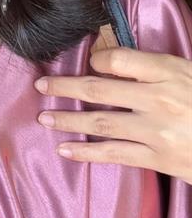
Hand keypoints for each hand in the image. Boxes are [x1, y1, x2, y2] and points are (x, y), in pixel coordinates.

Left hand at [35, 48, 191, 184]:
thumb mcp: (190, 73)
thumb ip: (156, 67)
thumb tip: (114, 59)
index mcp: (170, 71)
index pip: (120, 58)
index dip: (97, 58)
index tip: (88, 60)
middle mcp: (159, 99)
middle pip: (100, 89)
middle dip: (65, 87)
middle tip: (42, 86)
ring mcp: (157, 132)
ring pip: (100, 122)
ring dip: (67, 119)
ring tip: (44, 117)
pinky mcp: (158, 159)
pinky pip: (114, 155)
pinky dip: (86, 153)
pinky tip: (66, 150)